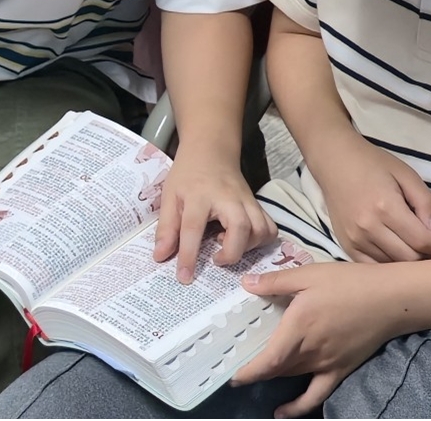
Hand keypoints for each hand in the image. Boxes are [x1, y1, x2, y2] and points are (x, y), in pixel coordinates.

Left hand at [152, 146, 276, 282]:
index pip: (193, 228)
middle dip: (231, 252)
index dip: (188, 255)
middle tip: (215, 260)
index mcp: (199, 196)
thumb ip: (166, 228)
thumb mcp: (169, 197)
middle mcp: (228, 199)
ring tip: (227, 246)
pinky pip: (270, 227)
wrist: (210, 153)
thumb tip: (160, 257)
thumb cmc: (187, 176)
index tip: (184, 277)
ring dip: (247, 247)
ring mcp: (247, 201)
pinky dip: (261, 240)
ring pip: (260, 229)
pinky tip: (244, 241)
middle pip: (240, 228)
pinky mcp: (258, 205)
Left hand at [232, 262, 399, 416]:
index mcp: (299, 327)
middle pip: (277, 370)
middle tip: (236, 367)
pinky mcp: (341, 370)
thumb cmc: (349, 283)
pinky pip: (317, 394)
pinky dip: (299, 407)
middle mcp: (311, 351)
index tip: (231, 374)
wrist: (392, 299)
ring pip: (291, 378)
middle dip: (255, 372)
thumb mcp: (309, 274)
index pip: (270, 359)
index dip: (249, 371)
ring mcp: (327, 364)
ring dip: (272, 378)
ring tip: (255, 376)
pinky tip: (284, 413)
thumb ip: (276, 282)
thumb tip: (246, 283)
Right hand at [306, 132, 430, 263]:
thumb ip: (425, 203)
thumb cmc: (372, 164)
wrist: (334, 161)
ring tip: (420, 251)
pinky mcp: (345, 245)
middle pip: (409, 259)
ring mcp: (354, 239)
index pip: (423, 241)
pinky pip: (372, 267)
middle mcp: (368, 227)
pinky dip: (389, 266)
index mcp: (385, 207)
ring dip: (410, 263)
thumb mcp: (406, 175)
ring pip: (392, 266)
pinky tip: (399, 255)